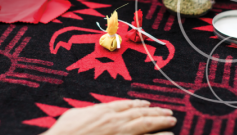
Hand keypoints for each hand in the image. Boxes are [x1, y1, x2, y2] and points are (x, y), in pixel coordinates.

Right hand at [43, 100, 175, 134]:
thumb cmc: (65, 132)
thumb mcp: (74, 115)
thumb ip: (90, 111)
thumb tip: (97, 110)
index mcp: (103, 111)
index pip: (125, 105)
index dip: (138, 104)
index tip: (147, 104)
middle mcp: (114, 120)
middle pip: (139, 113)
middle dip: (155, 112)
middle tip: (167, 111)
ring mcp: (119, 133)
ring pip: (144, 124)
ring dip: (159, 121)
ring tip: (171, 120)